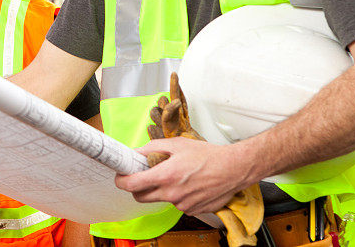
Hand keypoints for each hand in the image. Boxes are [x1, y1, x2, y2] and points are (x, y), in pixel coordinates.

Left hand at [115, 138, 253, 214]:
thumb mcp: (177, 144)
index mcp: (165, 175)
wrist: (233, 169)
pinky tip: (187, 184)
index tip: (120, 176)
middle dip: (137, 187)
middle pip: (140, 197)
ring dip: (160, 189)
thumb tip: (136, 152)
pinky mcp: (191, 210)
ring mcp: (181, 204)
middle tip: (143, 175)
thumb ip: (152, 148)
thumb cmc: (208, 155)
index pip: (132, 184)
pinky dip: (176, 195)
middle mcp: (171, 193)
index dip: (121, 181)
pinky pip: (176, 204)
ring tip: (174, 175)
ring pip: (159, 200)